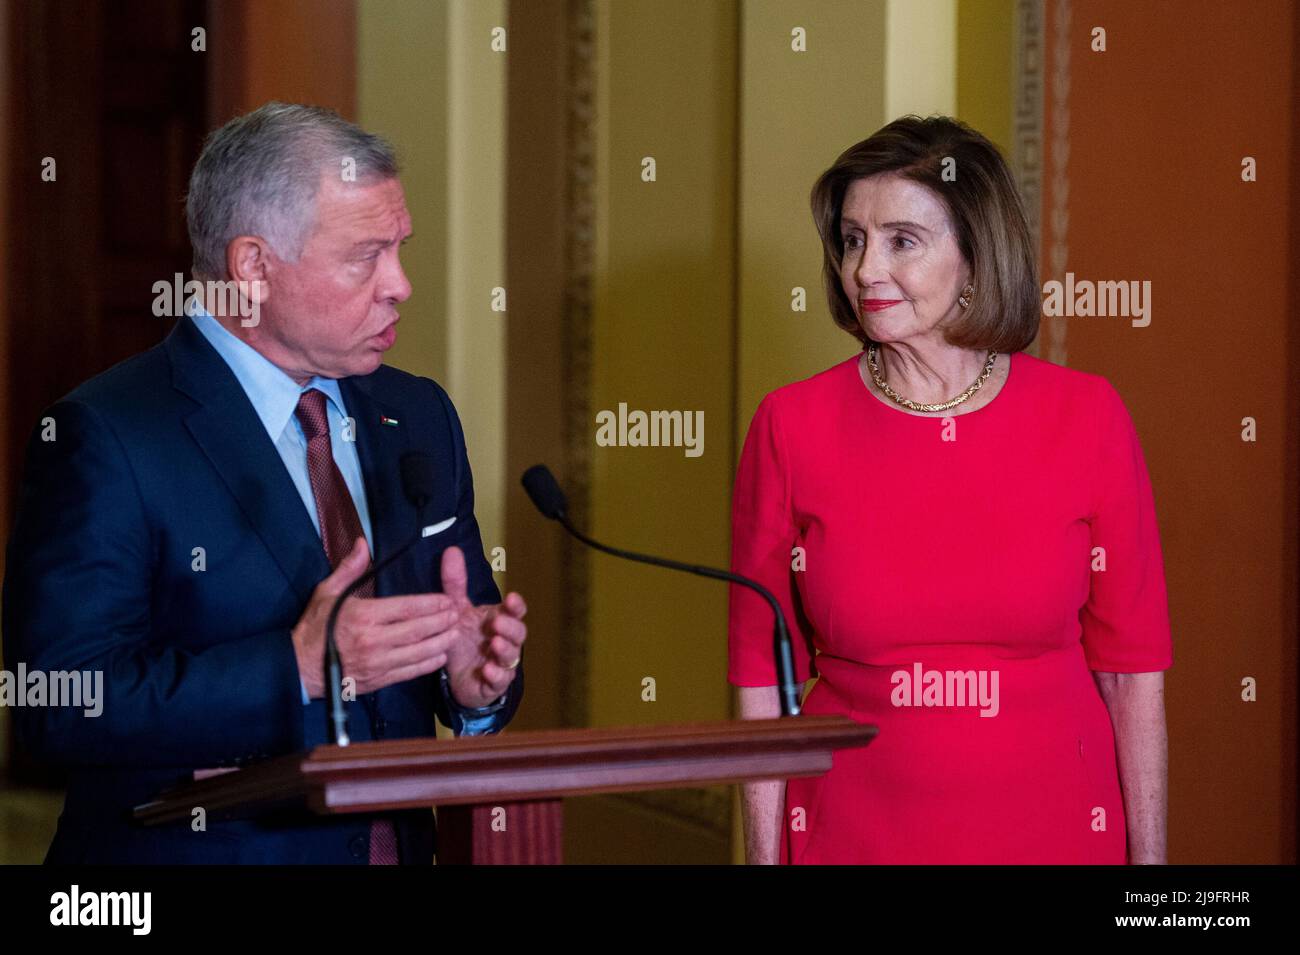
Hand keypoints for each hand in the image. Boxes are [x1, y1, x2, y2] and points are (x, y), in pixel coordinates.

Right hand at [291, 537, 461, 698]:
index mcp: (363, 616)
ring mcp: (377, 663)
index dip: (431, 603)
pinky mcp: (378, 681)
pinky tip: (440, 655)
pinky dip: (427, 664)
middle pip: (418, 630)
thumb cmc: (315, 627)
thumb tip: (363, 543)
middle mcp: (374, 640)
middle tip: (457, 613)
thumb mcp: (326, 592)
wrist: (300, 667)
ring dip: (441, 642)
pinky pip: (409, 672)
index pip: (406, 608)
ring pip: (418, 653)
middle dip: (442, 621)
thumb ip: (349, 569)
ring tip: (455, 633)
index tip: (447, 599)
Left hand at [437, 546, 527, 709]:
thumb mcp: (456, 610)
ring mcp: (501, 663)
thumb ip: (455, 583)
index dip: (516, 606)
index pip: (514, 612)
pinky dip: (496, 676)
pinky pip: (500, 681)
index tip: (512, 598)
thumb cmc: (463, 639)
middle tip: (497, 623)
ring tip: (494, 645)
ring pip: (511, 657)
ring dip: (505, 650)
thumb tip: (452, 550)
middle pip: (518, 633)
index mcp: (499, 620)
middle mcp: (504, 641)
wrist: (458, 677)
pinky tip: (487, 670)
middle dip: (510, 628)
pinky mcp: (493, 684)